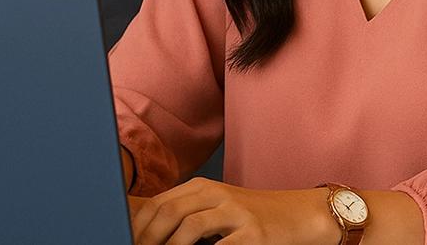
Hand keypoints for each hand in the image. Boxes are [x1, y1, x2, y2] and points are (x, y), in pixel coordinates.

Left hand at [128, 178, 337, 244]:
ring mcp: (235, 213)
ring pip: (188, 228)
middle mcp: (216, 194)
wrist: (300, 215)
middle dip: (147, 239)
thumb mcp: (218, 208)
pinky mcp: (252, 234)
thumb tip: (148, 230)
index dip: (139, 228)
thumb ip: (187, 215)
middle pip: (168, 213)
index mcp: (202, 188)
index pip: (158, 205)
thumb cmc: (254, 218)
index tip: (127, 242)